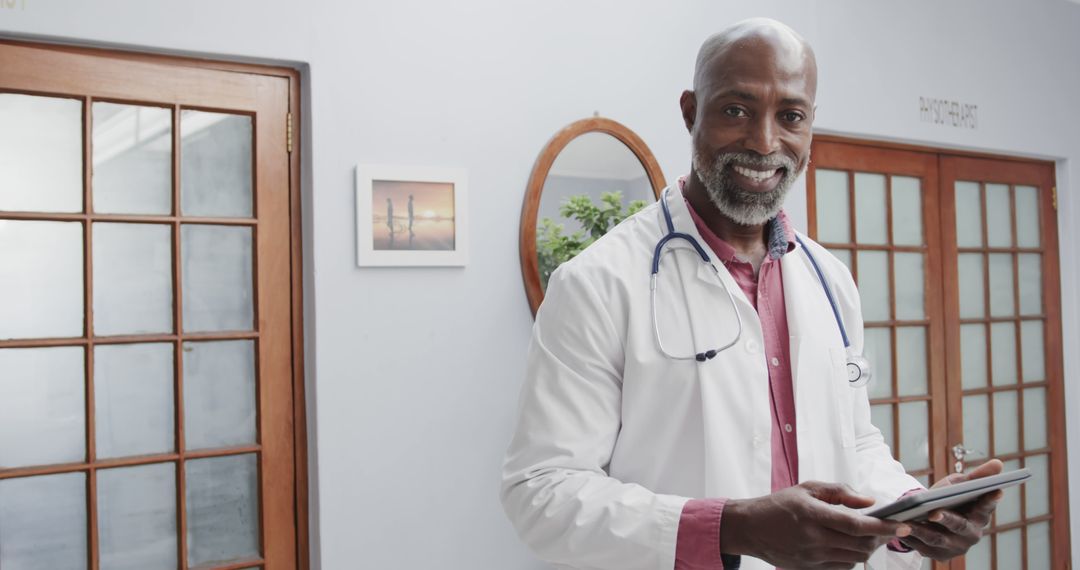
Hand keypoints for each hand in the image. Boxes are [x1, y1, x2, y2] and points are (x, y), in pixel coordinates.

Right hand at [721, 481, 911, 568]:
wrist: (751, 528)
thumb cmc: (780, 504)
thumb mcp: (808, 488)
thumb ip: (840, 492)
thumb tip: (869, 501)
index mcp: (814, 515)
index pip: (856, 525)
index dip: (883, 527)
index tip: (902, 525)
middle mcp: (814, 539)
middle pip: (861, 545)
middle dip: (880, 538)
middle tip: (888, 528)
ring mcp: (813, 557)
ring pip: (855, 559)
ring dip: (868, 548)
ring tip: (871, 536)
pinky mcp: (811, 568)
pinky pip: (843, 567)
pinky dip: (854, 557)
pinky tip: (851, 546)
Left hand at [901, 459, 1003, 560]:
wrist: (929, 516)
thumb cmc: (948, 498)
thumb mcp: (958, 484)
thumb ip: (976, 476)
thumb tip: (999, 463)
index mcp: (980, 516)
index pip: (986, 507)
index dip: (989, 500)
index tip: (995, 490)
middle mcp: (971, 535)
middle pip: (960, 527)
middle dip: (947, 519)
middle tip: (934, 512)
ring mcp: (955, 547)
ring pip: (937, 539)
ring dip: (922, 530)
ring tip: (908, 522)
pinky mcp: (938, 554)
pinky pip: (922, 547)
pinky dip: (911, 538)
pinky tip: (900, 529)